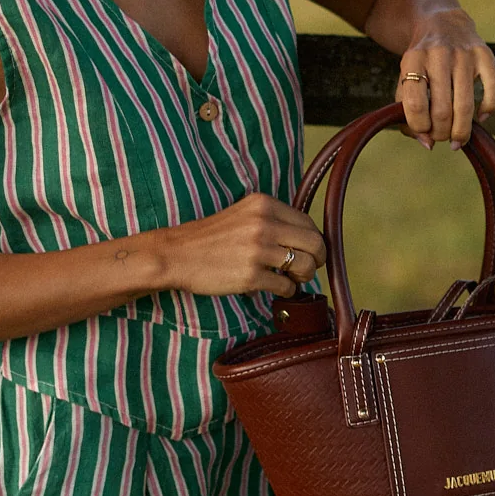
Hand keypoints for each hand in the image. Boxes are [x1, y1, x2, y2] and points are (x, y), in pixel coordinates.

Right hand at [160, 193, 326, 299]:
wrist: (177, 254)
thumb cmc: (209, 238)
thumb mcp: (243, 214)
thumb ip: (272, 220)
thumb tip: (306, 240)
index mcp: (263, 204)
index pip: (307, 223)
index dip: (314, 241)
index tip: (311, 252)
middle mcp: (264, 223)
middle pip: (314, 243)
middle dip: (317, 259)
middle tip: (307, 269)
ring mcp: (258, 250)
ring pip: (305, 266)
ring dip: (303, 277)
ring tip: (291, 279)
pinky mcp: (251, 275)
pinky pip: (286, 287)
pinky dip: (286, 291)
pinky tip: (274, 288)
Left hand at [396, 10, 494, 148]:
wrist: (441, 23)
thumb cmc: (421, 62)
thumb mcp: (405, 79)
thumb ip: (406, 113)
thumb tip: (427, 144)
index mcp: (413, 59)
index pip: (414, 103)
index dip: (418, 126)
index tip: (423, 132)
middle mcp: (439, 54)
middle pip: (441, 109)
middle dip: (441, 133)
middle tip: (441, 137)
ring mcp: (464, 54)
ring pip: (465, 105)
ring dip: (461, 131)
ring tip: (457, 139)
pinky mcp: (485, 54)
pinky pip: (493, 90)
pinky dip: (488, 110)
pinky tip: (480, 118)